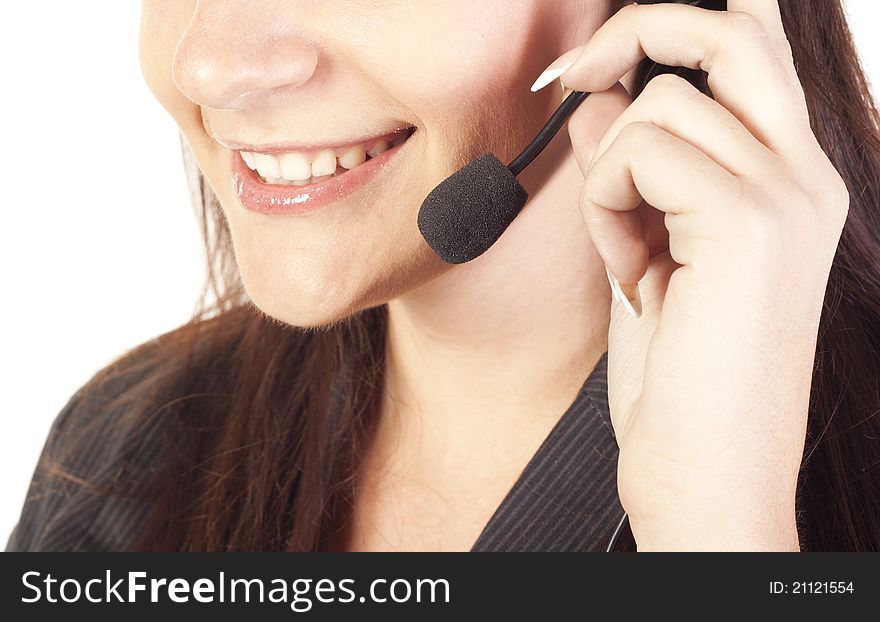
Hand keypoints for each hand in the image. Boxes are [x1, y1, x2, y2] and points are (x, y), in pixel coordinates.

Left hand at [535, 0, 848, 549]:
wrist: (707, 474)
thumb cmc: (679, 375)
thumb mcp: (650, 251)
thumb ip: (634, 169)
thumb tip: (600, 97)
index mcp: (793, 181)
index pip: (750, 50)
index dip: (669, 30)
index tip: (591, 66)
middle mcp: (808, 174)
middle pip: (733, 28)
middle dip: (637, 29)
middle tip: (573, 75)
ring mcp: (787, 194)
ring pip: (664, 100)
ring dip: (611, 172)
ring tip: (626, 251)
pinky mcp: (749, 223)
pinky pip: (641, 152)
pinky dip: (607, 205)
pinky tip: (629, 271)